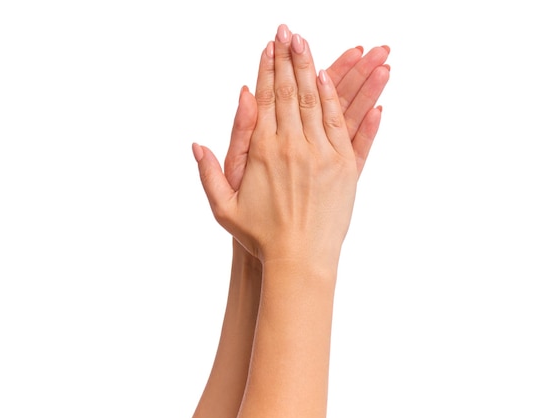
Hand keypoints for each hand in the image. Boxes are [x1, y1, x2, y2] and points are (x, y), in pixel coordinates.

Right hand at [193, 25, 363, 263]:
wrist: (300, 260)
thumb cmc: (259, 236)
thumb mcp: (224, 207)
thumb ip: (209, 173)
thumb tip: (198, 144)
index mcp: (263, 151)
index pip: (264, 99)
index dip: (267, 70)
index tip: (269, 46)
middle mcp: (292, 146)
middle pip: (290, 92)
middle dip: (289, 58)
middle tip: (289, 32)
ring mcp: (322, 154)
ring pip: (317, 101)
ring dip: (313, 69)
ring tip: (310, 44)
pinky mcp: (345, 166)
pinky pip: (342, 124)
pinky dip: (338, 99)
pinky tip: (333, 79)